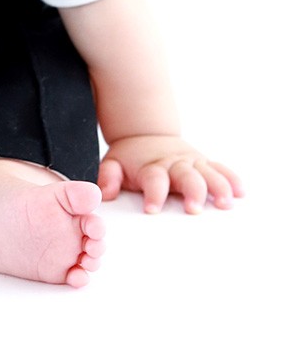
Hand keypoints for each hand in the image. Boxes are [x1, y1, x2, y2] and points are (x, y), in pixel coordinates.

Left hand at [99, 135, 243, 213]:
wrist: (145, 135)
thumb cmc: (130, 158)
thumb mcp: (114, 163)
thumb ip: (109, 177)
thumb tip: (105, 193)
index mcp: (151, 166)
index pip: (153, 179)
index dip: (153, 194)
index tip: (152, 209)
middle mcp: (174, 164)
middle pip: (186, 177)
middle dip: (192, 192)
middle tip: (194, 209)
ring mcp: (191, 162)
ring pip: (208, 173)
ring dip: (218, 187)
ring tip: (225, 203)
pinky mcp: (204, 163)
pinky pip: (220, 168)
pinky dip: (231, 179)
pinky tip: (240, 192)